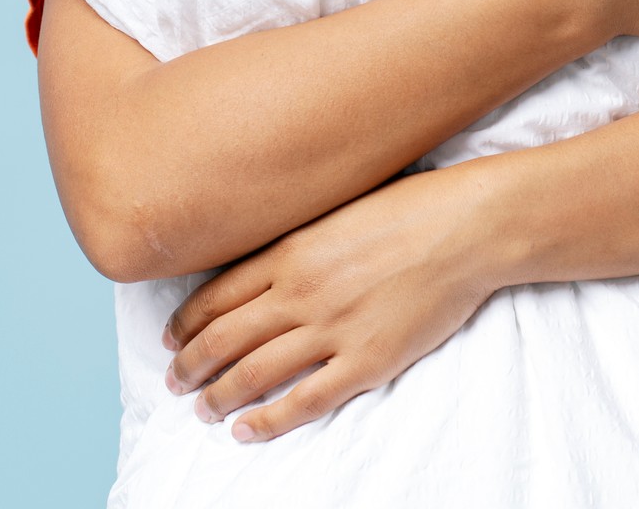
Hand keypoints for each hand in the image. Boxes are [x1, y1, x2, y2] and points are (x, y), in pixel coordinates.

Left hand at [160, 163, 503, 442]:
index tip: (172, 338)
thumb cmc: (411, 208)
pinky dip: (268, 420)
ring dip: (219, 397)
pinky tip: (246, 431)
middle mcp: (299, 291)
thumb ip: (300, 240)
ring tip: (203, 411)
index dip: (186, 323)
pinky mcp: (365, 360)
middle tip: (175, 382)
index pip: (217, 295)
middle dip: (190, 365)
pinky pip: (304, 400)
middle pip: (224, 338)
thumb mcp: (338, 209)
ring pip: (254, 373)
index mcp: (291, 250)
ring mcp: (331, 329)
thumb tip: (268, 262)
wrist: (466, 227)